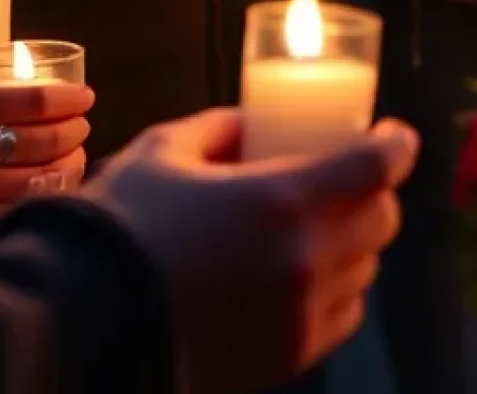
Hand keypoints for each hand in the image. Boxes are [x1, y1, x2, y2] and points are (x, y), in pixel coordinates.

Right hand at [0, 51, 92, 243]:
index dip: (70, 99)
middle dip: (74, 132)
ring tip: (74, 155)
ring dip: (66, 167)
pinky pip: (11, 216)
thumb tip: (20, 57)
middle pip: (43, 142)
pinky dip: (40, 202)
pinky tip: (50, 189)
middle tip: (80, 125)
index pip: (36, 101)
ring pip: (35, 183)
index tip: (84, 97)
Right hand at [90, 111, 418, 393]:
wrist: (79, 327)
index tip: (392, 134)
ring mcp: (299, 314)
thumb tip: (253, 120)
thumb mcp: (166, 150)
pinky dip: (337, 291)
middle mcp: (305, 259)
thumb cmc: (120, 228)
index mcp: (283, 199)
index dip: (396, 144)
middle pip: (382, 218)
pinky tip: (305, 276)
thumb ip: (221, 127)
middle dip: (375, 192)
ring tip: (320, 228)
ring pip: (365, 268)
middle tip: (351, 179)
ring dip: (355, 242)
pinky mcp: (285, 357)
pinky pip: (342, 316)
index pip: (377, 166)